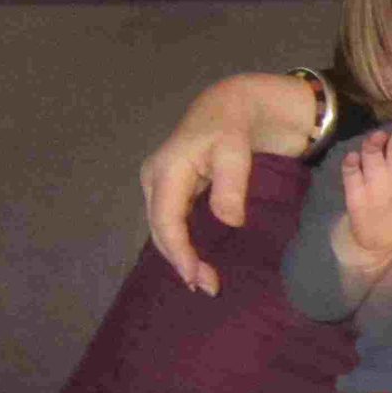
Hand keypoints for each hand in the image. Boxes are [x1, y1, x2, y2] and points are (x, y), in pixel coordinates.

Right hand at [140, 71, 326, 294]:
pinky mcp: (174, 189)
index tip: (197, 278)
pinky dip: (184, 244)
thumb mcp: (236, 150)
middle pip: (161, 230)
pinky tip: (197, 261)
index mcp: (165, 170)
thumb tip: (229, 222)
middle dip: (180, 261)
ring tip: (204, 281)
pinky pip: (173, 222)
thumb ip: (231, 186)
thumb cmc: (234, 125)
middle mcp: (156, 179)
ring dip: (181, 256)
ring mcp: (162, 184)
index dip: (180, 253)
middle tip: (207, 288)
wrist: (235, 104)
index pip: (167, 221)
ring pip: (165, 228)